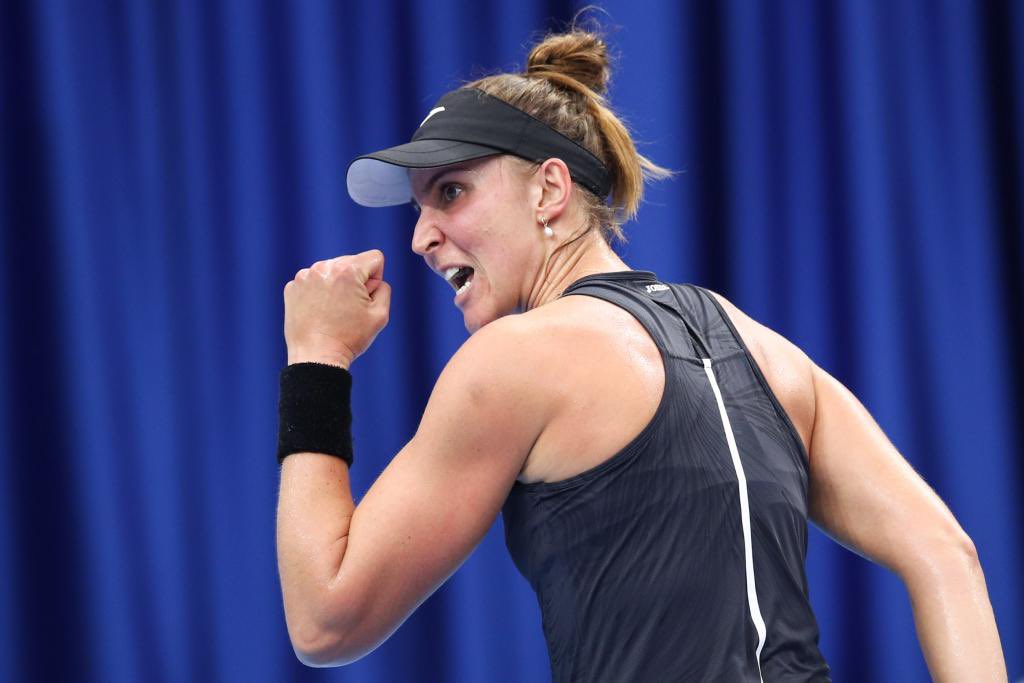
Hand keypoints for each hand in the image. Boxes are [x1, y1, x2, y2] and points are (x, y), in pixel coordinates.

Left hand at [283, 249, 391, 368]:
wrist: (316, 356)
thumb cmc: (350, 337)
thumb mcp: (381, 314)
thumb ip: (384, 289)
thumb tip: (373, 281)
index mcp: (347, 270)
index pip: (374, 258)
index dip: (376, 280)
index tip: (366, 298)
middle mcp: (324, 267)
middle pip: (351, 263)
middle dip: (355, 281)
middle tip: (348, 309)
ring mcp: (305, 276)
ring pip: (331, 272)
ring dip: (336, 286)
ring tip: (333, 312)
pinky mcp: (292, 287)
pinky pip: (314, 282)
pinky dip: (318, 293)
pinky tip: (318, 312)